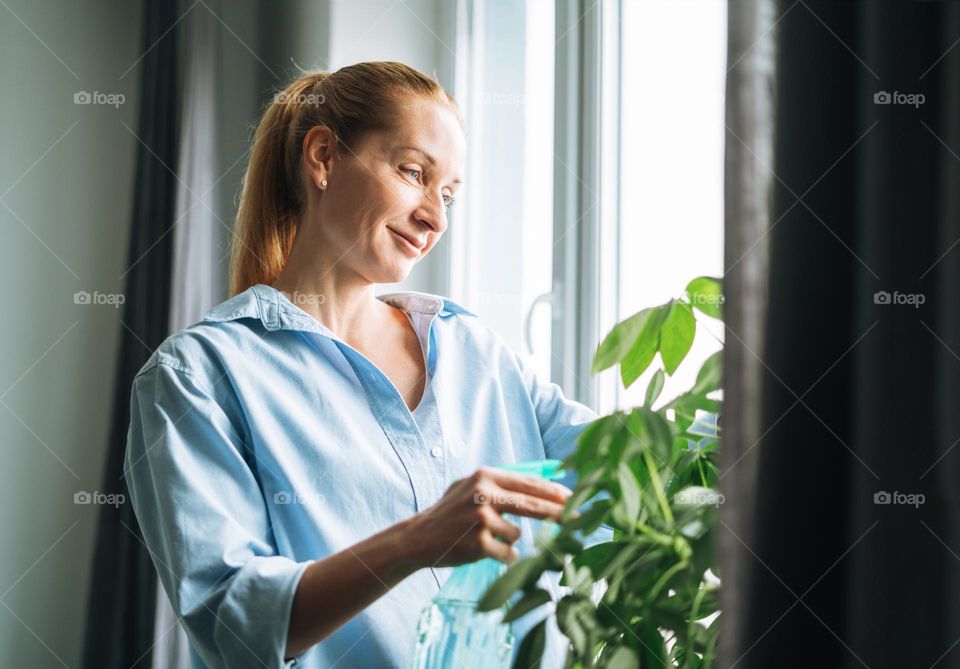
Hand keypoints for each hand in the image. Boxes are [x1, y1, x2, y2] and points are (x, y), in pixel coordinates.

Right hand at [404, 466, 572, 568]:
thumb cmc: (450, 512)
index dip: (553, 492)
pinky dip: (501, 555)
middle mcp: (484, 493)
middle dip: (558, 514)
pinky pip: (507, 553)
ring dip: (507, 540)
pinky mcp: (478, 543)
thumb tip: (543, 485)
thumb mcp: (471, 486)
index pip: (528, 483)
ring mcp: (481, 518)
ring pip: (516, 534)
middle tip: (577, 520)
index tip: (573, 499)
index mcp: (485, 476)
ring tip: (484, 537)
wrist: (419, 537)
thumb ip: (501, 484)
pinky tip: (482, 550)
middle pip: (533, 505)